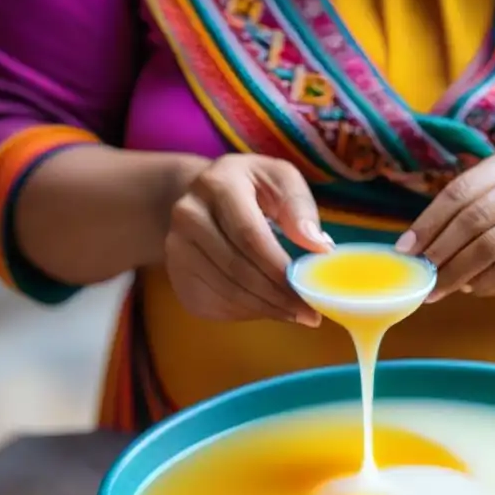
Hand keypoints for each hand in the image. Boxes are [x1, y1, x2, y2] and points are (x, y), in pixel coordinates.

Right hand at [165, 154, 333, 324]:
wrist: (203, 199)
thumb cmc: (252, 189)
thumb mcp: (281, 181)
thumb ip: (300, 208)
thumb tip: (318, 247)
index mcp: (218, 184)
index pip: (249, 236)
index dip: (280, 268)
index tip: (309, 290)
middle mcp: (188, 214)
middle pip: (237, 268)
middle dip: (277, 296)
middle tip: (309, 313)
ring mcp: (176, 247)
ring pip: (226, 291)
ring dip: (266, 309)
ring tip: (295, 314)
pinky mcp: (177, 274)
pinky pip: (214, 303)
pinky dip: (247, 313)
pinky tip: (269, 308)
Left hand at [396, 146, 494, 300]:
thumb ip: (472, 214)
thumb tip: (417, 248)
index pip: (461, 190)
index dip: (429, 222)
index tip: (407, 250)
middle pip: (474, 218)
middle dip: (441, 252)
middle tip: (423, 277)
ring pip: (494, 244)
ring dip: (462, 272)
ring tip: (444, 289)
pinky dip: (493, 280)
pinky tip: (479, 288)